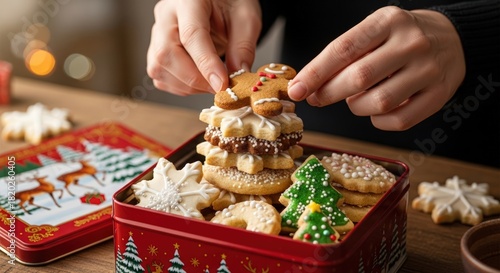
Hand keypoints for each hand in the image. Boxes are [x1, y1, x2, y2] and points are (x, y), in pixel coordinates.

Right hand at [147, 0, 261, 94]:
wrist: (218, 2)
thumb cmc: (230, 4)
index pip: (191, 35)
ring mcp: (157, 32)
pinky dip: (181, 86)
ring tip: (212, 83)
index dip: (206, 64)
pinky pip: (160, 76)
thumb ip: (243, 46)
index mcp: (188, 0)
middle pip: (167, 54)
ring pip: (159, 68)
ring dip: (188, 85)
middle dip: (194, 79)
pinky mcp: (156, 49)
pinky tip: (200, 81)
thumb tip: (238, 74)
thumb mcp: (246, 18)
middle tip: (220, 87)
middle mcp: (166, 14)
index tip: (221, 84)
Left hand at [287, 6, 465, 130]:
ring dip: (356, 107)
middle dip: (329, 93)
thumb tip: (309, 86)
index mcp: (388, 22)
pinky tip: (377, 111)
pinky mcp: (440, 94)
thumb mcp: (374, 31)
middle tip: (317, 99)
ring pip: (379, 103)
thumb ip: (345, 55)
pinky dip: (379, 121)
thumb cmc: (400, 38)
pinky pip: (400, 120)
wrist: (452, 38)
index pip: (344, 49)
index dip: (316, 73)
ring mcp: (429, 70)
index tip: (297, 90)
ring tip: (355, 99)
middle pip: (359, 77)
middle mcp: (412, 43)